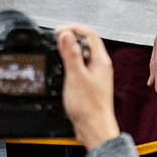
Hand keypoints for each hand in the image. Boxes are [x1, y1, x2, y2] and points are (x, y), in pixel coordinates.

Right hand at [56, 24, 120, 147]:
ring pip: (83, 54)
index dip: (72, 28)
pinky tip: (63, 69)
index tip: (58, 31)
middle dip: (70, 37)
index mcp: (100, 60)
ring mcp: (96, 74)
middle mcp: (100, 65)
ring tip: (58, 52)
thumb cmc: (89, 107)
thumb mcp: (76, 76)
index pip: (89, 33)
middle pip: (86, 41)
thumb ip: (71, 53)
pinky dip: (70, 62)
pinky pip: (80, 66)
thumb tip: (66, 34)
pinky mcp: (90, 83)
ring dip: (70, 49)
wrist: (94, 128)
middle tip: (55, 39)